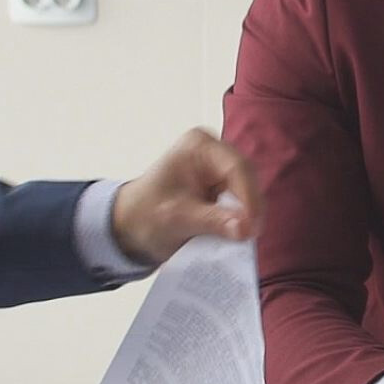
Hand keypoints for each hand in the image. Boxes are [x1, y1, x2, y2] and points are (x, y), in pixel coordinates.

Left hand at [110, 127, 259, 264]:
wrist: (131, 225)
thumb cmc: (145, 214)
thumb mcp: (176, 218)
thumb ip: (211, 220)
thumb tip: (245, 229)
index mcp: (199, 146)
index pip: (235, 167)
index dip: (248, 197)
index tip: (251, 227)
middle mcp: (215, 152)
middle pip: (246, 177)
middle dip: (250, 207)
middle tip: (250, 235)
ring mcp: (221, 169)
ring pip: (249, 191)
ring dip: (248, 215)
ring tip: (246, 237)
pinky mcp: (224, 188)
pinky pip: (243, 203)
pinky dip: (242, 219)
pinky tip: (240, 235)